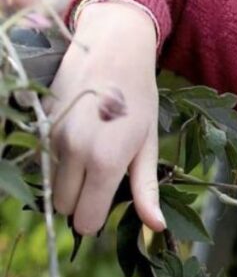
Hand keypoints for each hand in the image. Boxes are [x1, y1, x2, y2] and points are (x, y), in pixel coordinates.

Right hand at [44, 1, 165, 234]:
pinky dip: (57, 162)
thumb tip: (156, 227)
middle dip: (81, 200)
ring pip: (51, 186)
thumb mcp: (148, 143)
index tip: (109, 201)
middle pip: (64, 207)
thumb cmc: (139, 98)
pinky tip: (79, 137)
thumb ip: (147, 188)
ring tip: (93, 150)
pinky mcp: (39, 126)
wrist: (112, 49)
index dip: (97, 217)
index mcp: (106, 161)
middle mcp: (74, 153)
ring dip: (69, 180)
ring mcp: (52, 139)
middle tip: (104, 173)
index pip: (86, 220)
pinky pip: (43, 163)